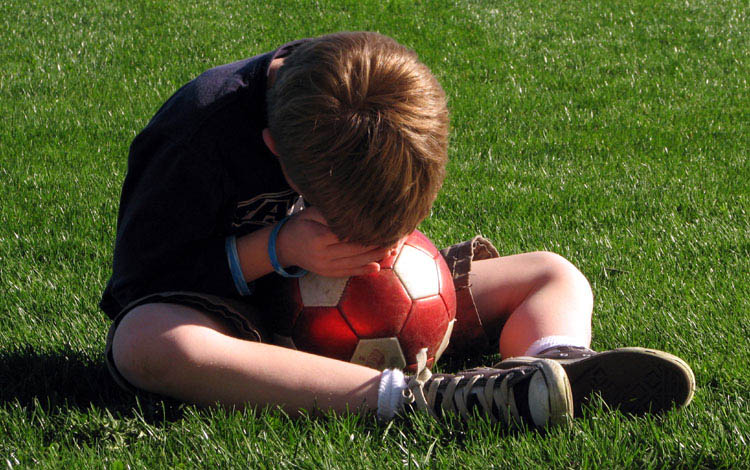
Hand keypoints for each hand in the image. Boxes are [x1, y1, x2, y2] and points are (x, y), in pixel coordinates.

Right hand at [274, 208, 398, 277]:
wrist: (284, 246)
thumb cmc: (301, 224)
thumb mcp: (312, 213)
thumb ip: (331, 214)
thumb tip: (355, 212)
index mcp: (319, 238)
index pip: (348, 235)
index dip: (366, 231)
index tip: (382, 225)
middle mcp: (323, 255)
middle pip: (355, 250)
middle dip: (375, 244)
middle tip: (394, 237)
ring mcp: (325, 267)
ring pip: (355, 263)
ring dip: (374, 257)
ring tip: (391, 250)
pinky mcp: (328, 274)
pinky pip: (349, 273)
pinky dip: (364, 270)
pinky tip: (378, 266)